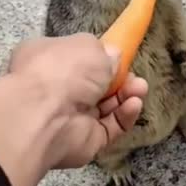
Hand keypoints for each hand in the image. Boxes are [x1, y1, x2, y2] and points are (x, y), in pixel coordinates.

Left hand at [8, 33, 147, 168]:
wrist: (45, 115)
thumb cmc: (63, 71)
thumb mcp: (89, 46)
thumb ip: (105, 51)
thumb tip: (113, 57)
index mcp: (48, 60)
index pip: (77, 59)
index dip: (100, 58)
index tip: (121, 58)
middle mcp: (58, 89)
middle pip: (97, 85)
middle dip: (121, 80)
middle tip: (135, 78)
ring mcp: (72, 117)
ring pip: (108, 107)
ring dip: (127, 96)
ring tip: (140, 89)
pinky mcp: (87, 139)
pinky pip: (112, 127)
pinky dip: (125, 115)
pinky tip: (133, 105)